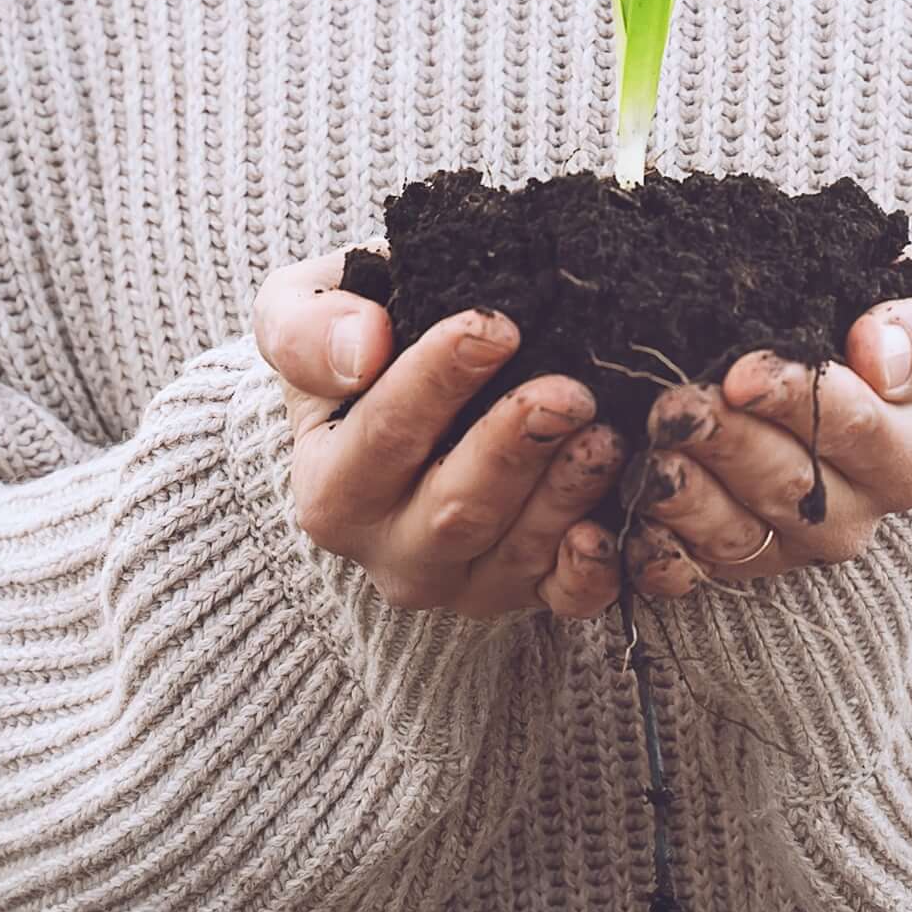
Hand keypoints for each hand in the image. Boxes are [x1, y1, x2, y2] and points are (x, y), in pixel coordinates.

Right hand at [252, 251, 628, 621]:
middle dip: (514, 448)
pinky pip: (560, 599)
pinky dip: (589, 573)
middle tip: (567, 391)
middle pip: (455, 508)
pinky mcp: (520, 593)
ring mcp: (458, 580)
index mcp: (330, 485)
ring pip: (513, 552)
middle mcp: (388, 548)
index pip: (384, 434)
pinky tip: (610, 529)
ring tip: (605, 436)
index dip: (439, 382)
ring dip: (563, 495)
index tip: (495, 328)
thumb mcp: (301, 312)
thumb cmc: (358, 341)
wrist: (395, 394)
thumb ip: (307, 328)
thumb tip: (361, 349)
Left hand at [625, 294, 911, 596]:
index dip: (799, 402)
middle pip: (791, 486)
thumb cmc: (876, 318)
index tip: (744, 375)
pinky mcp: (739, 558)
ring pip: (739, 533)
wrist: (840, 354)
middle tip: (677, 406)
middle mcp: (856, 509)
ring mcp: (794, 541)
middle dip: (728, 444)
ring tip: (651, 455)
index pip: (858, 431)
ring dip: (689, 497)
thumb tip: (877, 355)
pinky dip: (661, 551)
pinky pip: (695, 570)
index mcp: (909, 449)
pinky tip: (635, 521)